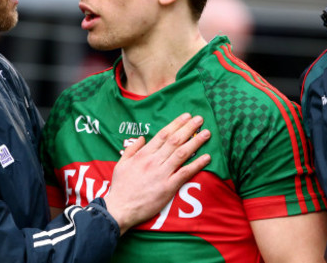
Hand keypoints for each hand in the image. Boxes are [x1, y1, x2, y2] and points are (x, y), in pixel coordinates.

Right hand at [104, 113, 210, 234]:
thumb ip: (132, 150)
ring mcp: (162, 174)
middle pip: (175, 141)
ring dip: (196, 142)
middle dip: (189, 128)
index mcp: (143, 154)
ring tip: (206, 134)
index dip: (176, 124)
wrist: (120, 209)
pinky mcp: (168, 187)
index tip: (186, 116)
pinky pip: (185, 173)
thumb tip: (142, 137)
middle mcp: (154, 161)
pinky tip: (206, 157)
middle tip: (200, 119)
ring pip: (182, 154)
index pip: (163, 135)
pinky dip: (197, 164)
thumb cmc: (120, 188)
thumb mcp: (121, 164)